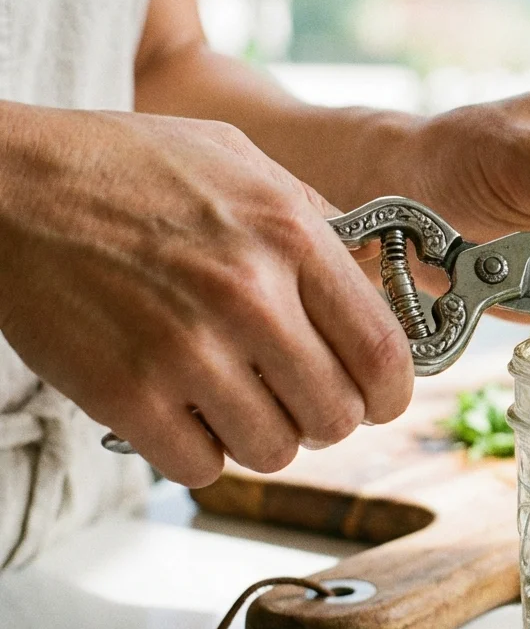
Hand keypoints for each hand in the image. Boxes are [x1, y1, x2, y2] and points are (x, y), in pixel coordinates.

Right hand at [0, 105, 412, 486]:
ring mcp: (186, 350)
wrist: (7, 183)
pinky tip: (183, 410)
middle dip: (325, 418)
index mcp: (291, 237)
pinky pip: (201, 466)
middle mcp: (249, 297)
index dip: (392, 392)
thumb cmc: (125, 166)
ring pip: (274, 451)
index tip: (380, 398)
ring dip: (261, 435)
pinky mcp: (126, 394)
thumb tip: (374, 274)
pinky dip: (198, 451)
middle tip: (297, 398)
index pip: (384, 353)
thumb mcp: (243, 162)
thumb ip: (315, 219)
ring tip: (234, 398)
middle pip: (337, 416)